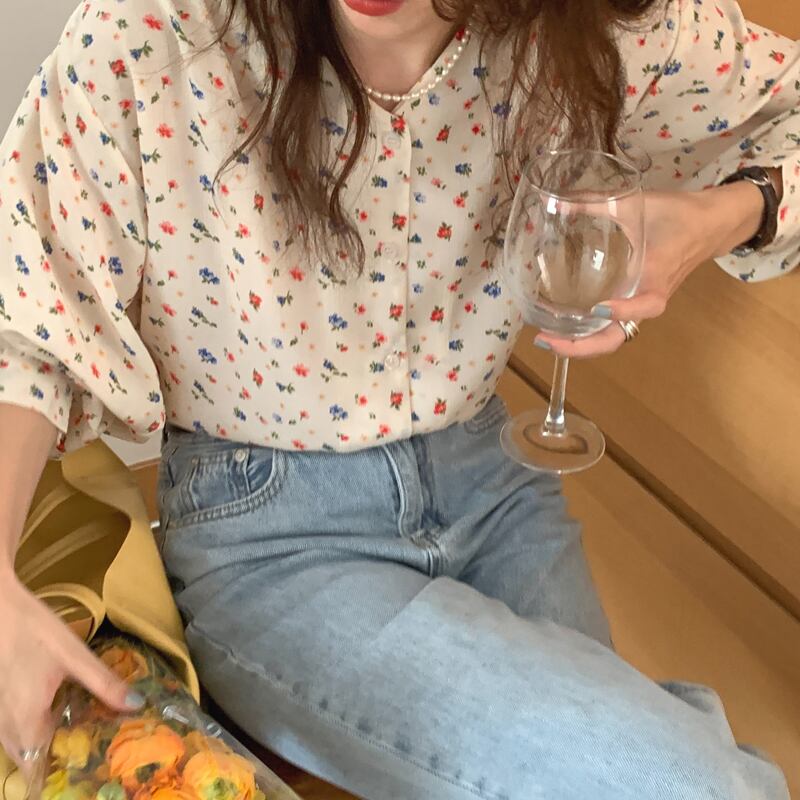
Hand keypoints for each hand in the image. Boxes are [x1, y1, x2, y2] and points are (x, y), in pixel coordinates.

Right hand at [0, 572, 141, 775]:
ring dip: (49, 745)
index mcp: (26, 723)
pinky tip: (61, 711)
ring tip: (86, 732)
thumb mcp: (74, 655)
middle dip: (61, 760)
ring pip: (24, 746)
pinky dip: (37, 730)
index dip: (63, 776)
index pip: (40, 770)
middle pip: (34, 760)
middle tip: (97, 748)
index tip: (92, 770)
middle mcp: (7, 728)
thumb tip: (137, 705)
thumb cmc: (33, 630)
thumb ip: (104, 683)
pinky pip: (18, 731)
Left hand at [534, 182, 765, 357]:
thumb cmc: (677, 214)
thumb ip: (594, 202)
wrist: (712, 223)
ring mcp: (640, 305)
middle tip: (546, 340)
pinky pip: (612, 327)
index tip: (598, 308)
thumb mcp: (636, 204)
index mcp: (656, 276)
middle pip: (617, 338)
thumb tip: (552, 202)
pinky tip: (562, 327)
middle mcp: (647, 298)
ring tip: (547, 339)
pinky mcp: (634, 303)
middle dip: (582, 346)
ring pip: (613, 338)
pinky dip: (588, 334)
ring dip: (580, 345)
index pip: (645, 305)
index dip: (623, 311)